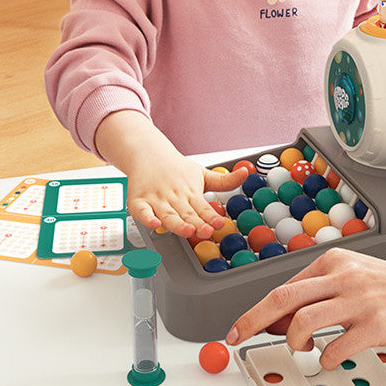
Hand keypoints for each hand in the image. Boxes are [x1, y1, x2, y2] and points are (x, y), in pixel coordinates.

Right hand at [125, 149, 245, 238]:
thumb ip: (224, 181)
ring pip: (167, 215)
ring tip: (187, 231)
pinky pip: (142, 212)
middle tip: (207, 231)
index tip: (220, 223)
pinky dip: (147, 218)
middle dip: (197, 224)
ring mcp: (156, 200)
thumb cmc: (176, 169)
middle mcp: (174, 198)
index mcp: (191, 193)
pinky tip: (155, 225)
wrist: (148, 154)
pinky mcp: (138, 201)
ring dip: (177, 224)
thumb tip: (247, 172)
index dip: (211, 217)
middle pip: (187, 214)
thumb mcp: (202, 173)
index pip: (203, 208)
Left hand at [225, 249, 385, 369]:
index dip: (258, 310)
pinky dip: (326, 359)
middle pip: (282, 298)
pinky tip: (334, 358)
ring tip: (305, 349)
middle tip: (236, 338)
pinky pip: (334, 348)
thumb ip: (322, 292)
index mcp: (336, 261)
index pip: (285, 286)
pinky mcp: (375, 326)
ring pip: (302, 322)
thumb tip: (280, 317)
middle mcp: (344, 276)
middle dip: (251, 320)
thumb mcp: (357, 278)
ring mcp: (359, 300)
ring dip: (293, 343)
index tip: (243, 326)